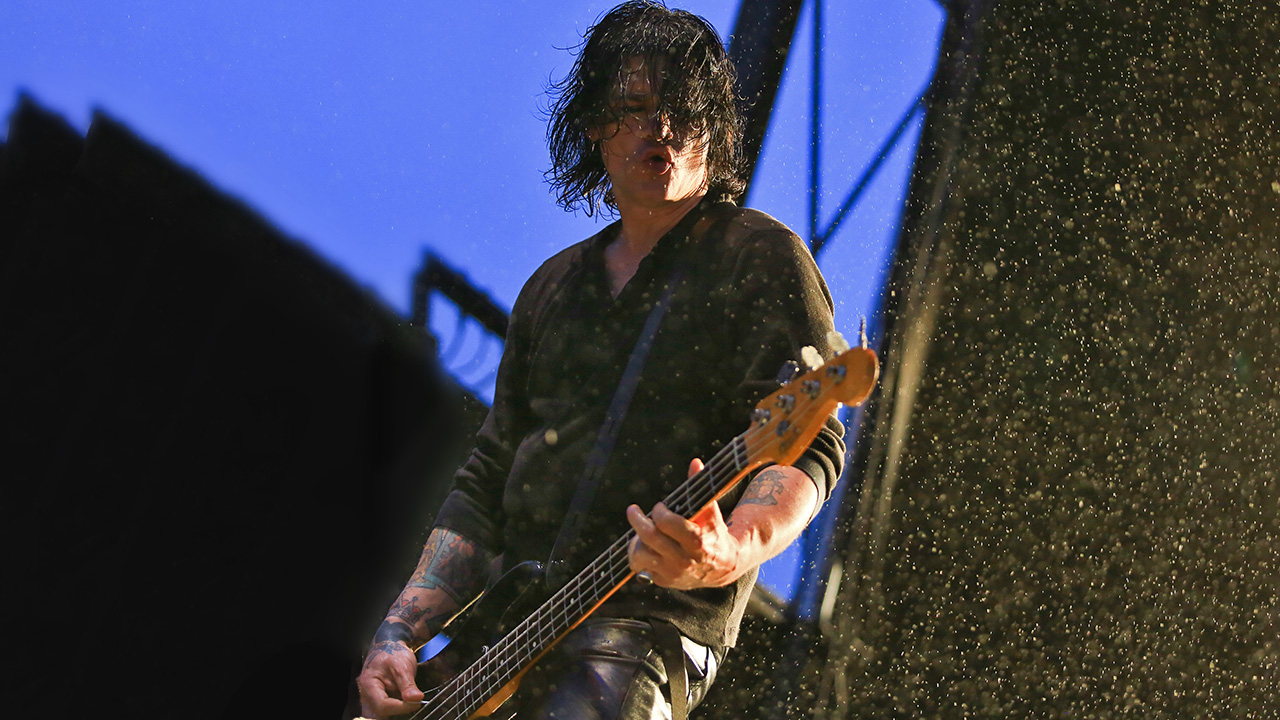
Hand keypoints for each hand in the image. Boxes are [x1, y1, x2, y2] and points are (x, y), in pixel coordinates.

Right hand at [356, 632, 423, 718]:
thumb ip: (408, 684)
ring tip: (410, 701)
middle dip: (398, 712)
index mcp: (369, 685)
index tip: (417, 703)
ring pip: (383, 715)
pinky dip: (398, 709)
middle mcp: (367, 696)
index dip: (401, 707)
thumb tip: (416, 699)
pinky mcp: (379, 702)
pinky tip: (407, 703)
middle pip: (380, 714)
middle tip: (414, 704)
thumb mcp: (402, 666)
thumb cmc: (393, 654)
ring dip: (398, 711)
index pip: (382, 705)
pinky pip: (386, 712)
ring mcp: (372, 700)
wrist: (390, 648)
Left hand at [626, 458, 743, 589]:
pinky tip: (650, 548)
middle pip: (649, 537)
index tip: (660, 507)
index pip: (667, 523)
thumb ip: (700, 488)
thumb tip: (695, 462)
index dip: (660, 511)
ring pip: (640, 554)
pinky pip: (642, 567)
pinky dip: (642, 555)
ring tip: (642, 532)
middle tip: (633, 510)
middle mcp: (683, 560)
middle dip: (637, 520)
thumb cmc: (714, 534)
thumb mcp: (711, 512)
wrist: (723, 568)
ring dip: (637, 540)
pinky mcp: (664, 582)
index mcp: (696, 541)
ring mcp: (672, 573)